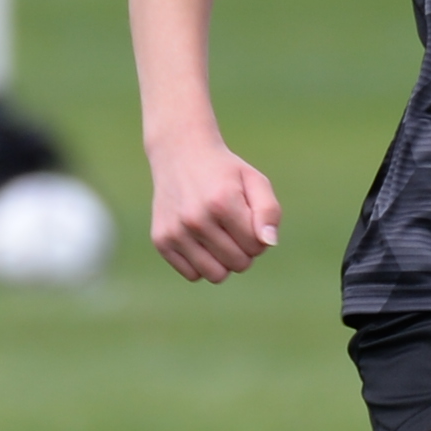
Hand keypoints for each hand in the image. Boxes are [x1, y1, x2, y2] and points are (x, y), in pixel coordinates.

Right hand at [148, 136, 283, 282]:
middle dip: (244, 250)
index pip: (257, 246)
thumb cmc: (224, 173)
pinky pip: (193, 275)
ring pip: (216, 276)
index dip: (258, 236)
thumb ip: (269, 211)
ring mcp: (175, 231)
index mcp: (222, 202)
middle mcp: (196, 219)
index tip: (248, 220)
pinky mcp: (161, 240)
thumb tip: (268, 243)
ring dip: (224, 262)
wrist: (179, 154)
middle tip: (234, 229)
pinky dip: (201, 264)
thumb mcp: (254, 181)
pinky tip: (200, 242)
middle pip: (239, 264)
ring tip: (220, 239)